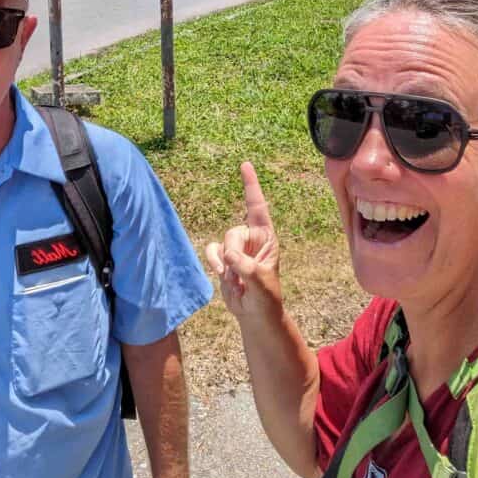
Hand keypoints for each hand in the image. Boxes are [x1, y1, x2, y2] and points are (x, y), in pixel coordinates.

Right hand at [205, 162, 281, 319]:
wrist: (254, 313)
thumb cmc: (266, 297)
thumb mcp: (262, 283)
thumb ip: (247, 268)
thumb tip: (230, 255)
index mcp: (266, 237)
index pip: (257, 206)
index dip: (251, 185)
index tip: (245, 164)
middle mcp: (250, 238)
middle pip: (233, 232)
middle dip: (234, 253)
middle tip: (242, 276)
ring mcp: (236, 247)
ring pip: (221, 243)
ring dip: (226, 265)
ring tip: (239, 281)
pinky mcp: (223, 257)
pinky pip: (211, 251)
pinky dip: (215, 264)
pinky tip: (225, 277)